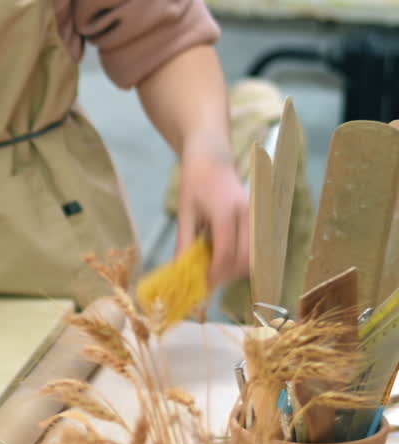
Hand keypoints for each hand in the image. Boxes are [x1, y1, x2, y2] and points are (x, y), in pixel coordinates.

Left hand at [176, 147, 248, 286]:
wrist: (213, 159)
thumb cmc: (195, 184)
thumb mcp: (184, 213)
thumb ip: (185, 242)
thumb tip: (181, 271)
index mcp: (226, 211)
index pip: (226, 252)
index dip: (215, 272)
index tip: (203, 283)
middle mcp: (248, 214)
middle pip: (246, 258)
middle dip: (228, 274)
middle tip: (210, 280)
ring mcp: (259, 216)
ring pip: (256, 255)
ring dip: (238, 269)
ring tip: (217, 269)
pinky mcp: (262, 218)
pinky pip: (258, 247)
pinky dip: (245, 258)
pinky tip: (227, 257)